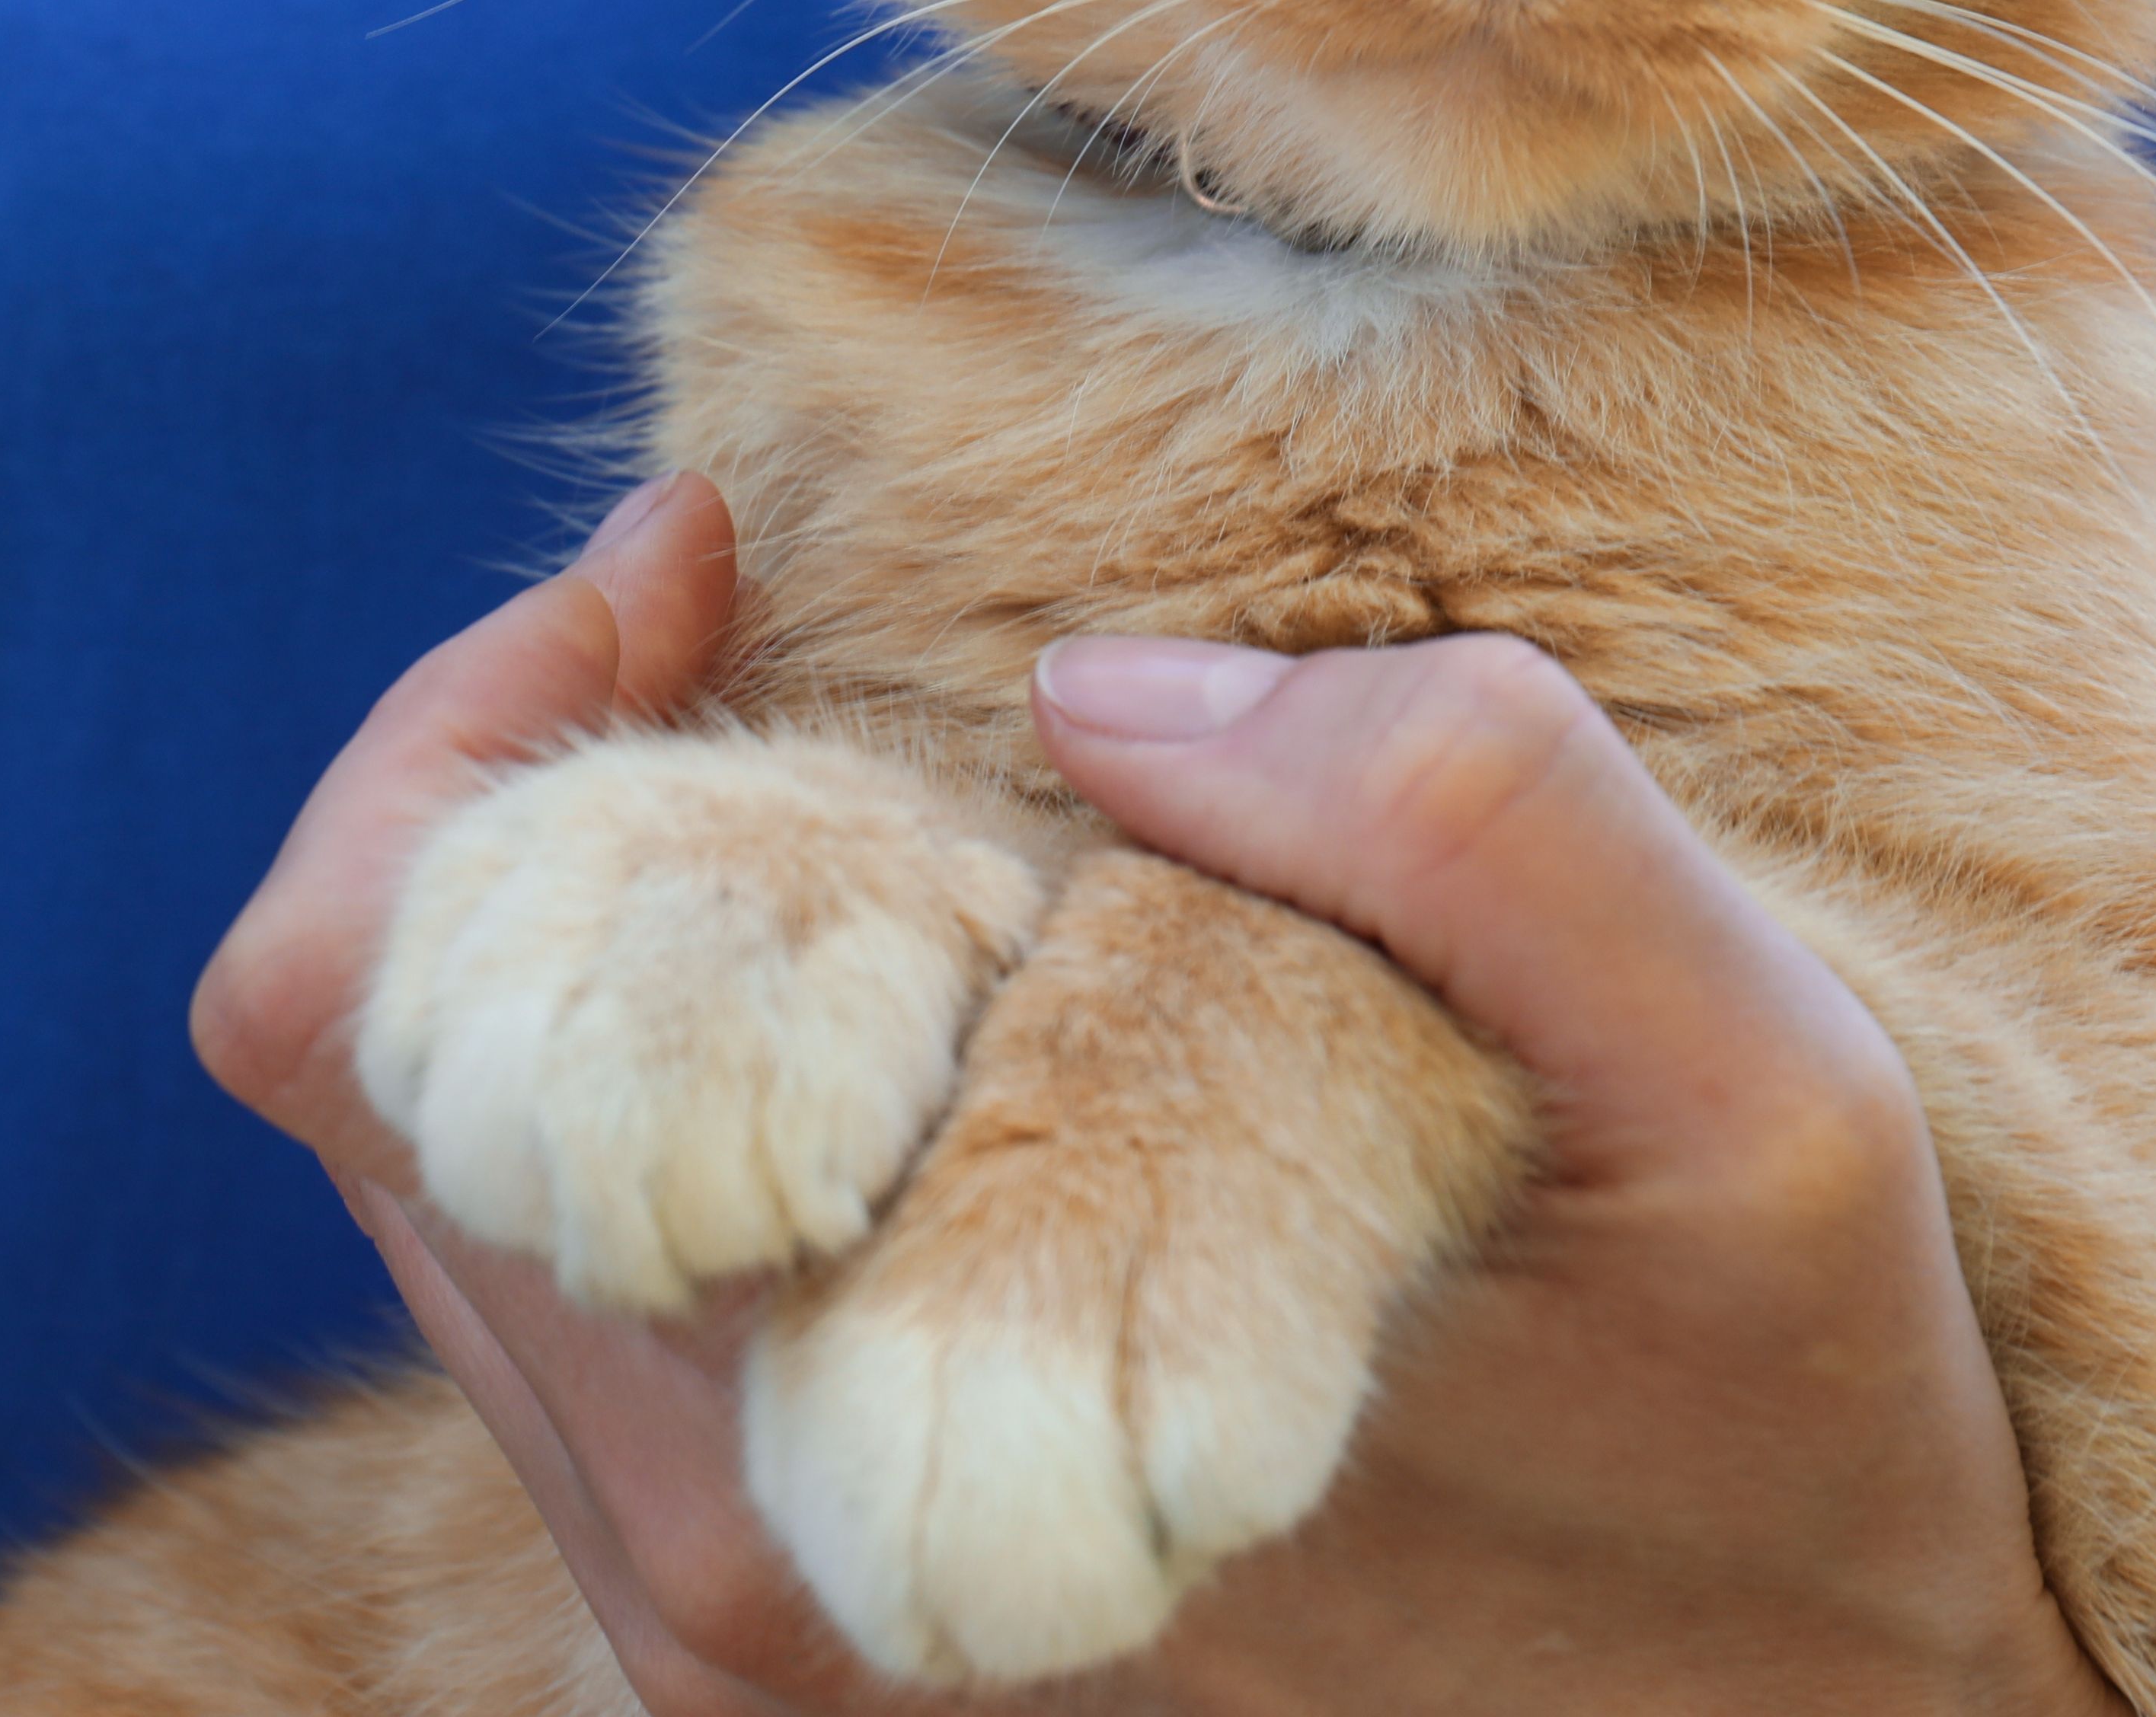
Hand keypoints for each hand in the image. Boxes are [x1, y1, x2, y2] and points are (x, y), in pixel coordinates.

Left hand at [191, 478, 2123, 1715]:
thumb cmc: (1776, 1412)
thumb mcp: (1756, 1093)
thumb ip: (1472, 834)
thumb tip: (1096, 686)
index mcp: (931, 1410)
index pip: (383, 1009)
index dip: (475, 726)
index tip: (698, 551)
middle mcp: (758, 1568)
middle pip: (379, 1088)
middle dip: (552, 822)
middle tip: (782, 642)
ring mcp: (736, 1644)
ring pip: (446, 1208)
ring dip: (607, 972)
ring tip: (874, 836)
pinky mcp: (764, 1677)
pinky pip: (552, 1323)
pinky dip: (662, 1120)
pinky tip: (896, 1021)